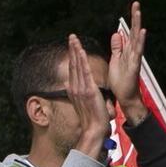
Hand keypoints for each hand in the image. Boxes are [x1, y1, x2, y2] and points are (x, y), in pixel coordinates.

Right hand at [64, 34, 113, 159]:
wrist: (94, 130)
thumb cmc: (93, 120)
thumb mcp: (85, 104)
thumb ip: (83, 94)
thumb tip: (80, 89)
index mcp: (75, 91)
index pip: (73, 70)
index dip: (72, 57)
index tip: (73, 47)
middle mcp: (75, 88)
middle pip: (73, 64)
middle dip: (72, 49)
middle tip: (71, 37)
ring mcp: (81, 89)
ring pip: (77, 66)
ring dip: (75, 51)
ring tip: (74, 39)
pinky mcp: (88, 90)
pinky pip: (84, 72)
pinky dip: (82, 61)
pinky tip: (80, 52)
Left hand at [106, 1, 147, 125]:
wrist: (125, 97)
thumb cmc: (121, 81)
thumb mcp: (116, 60)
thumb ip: (117, 47)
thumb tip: (117, 34)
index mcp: (127, 51)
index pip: (129, 32)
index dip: (129, 20)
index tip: (132, 7)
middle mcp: (132, 52)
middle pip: (134, 32)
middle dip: (135, 18)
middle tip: (136, 3)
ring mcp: (134, 58)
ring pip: (137, 39)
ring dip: (138, 25)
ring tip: (138, 13)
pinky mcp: (135, 65)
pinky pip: (137, 52)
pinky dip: (140, 42)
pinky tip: (142, 32)